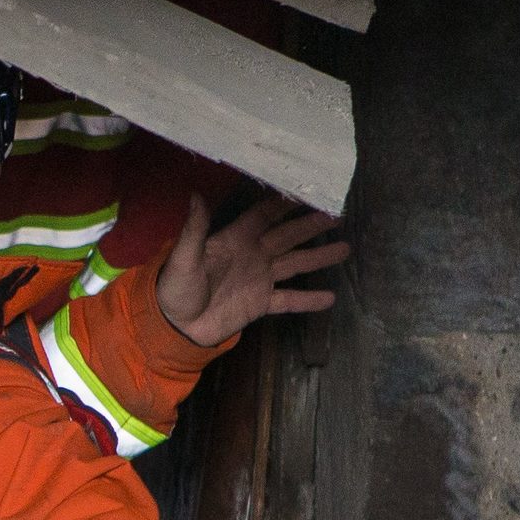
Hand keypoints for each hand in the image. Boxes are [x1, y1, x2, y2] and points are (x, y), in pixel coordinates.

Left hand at [158, 195, 348, 346]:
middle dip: (311, 226)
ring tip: (345, 249)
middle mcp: (252, 255)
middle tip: (337, 215)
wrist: (174, 328)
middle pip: (287, 236)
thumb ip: (194, 229)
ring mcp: (258, 279)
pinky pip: (289, 300)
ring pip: (294, 264)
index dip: (284, 204)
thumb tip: (195, 195)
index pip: (264, 216)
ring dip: (318, 257)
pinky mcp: (260, 303)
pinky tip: (330, 297)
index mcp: (234, 240)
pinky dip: (308, 300)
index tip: (307, 191)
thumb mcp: (183, 259)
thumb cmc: (174, 290)